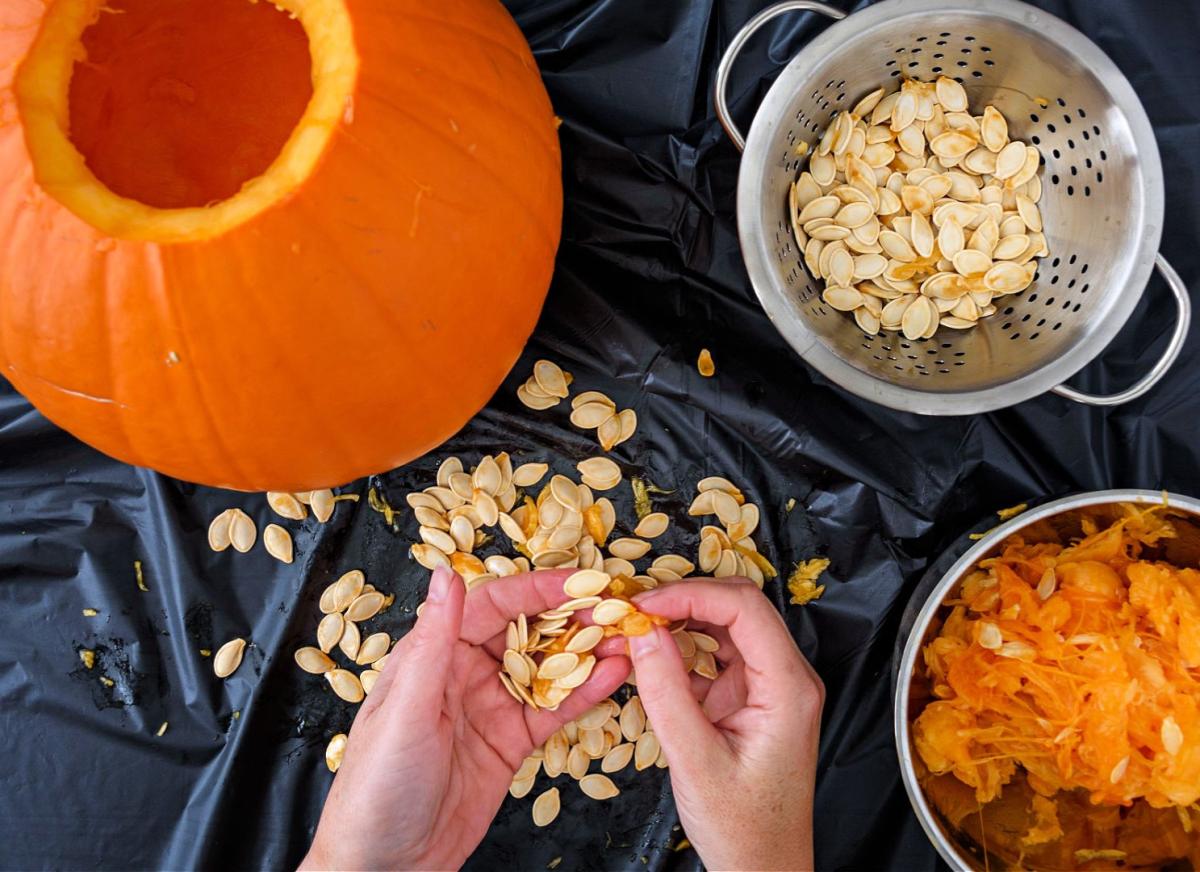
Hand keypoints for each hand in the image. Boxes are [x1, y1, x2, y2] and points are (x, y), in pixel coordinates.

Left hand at [301, 566, 631, 870]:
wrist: (385, 864)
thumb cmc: (375, 786)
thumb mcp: (406, 709)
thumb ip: (433, 642)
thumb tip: (447, 574)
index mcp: (434, 653)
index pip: (493, 605)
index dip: (538, 589)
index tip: (581, 581)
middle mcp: (465, 671)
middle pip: (528, 629)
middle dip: (573, 616)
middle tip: (618, 608)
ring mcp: (492, 705)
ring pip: (548, 666)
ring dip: (587, 650)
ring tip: (629, 638)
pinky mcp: (512, 741)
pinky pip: (554, 708)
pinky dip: (586, 691)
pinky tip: (616, 675)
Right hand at [627, 579, 823, 871]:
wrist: (763, 869)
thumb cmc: (744, 829)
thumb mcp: (695, 761)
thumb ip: (666, 692)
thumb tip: (641, 632)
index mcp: (789, 688)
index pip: (744, 608)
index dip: (690, 594)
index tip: (644, 604)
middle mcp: (787, 677)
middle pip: (738, 607)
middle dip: (683, 599)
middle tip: (633, 608)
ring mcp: (770, 686)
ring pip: (725, 625)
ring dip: (680, 619)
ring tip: (635, 626)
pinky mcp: (750, 697)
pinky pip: (716, 654)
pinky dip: (681, 648)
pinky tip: (650, 654)